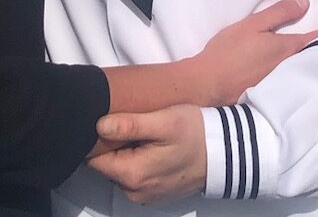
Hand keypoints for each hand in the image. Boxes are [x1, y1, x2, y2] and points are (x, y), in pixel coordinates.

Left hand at [88, 105, 205, 204]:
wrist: (225, 152)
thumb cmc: (194, 133)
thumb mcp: (163, 121)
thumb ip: (129, 124)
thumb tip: (99, 125)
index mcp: (132, 175)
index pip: (93, 158)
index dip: (98, 138)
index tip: (113, 123)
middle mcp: (134, 192)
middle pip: (105, 165)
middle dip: (113, 145)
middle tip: (134, 126)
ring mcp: (144, 196)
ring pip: (118, 170)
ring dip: (126, 153)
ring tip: (145, 134)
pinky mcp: (153, 193)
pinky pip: (134, 176)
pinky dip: (138, 161)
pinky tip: (152, 147)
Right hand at [189, 0, 317, 105]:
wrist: (208, 84)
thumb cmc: (229, 51)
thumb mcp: (253, 25)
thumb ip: (279, 13)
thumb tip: (305, 2)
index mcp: (286, 50)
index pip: (314, 39)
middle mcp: (288, 68)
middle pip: (310, 56)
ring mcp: (279, 83)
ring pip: (299, 69)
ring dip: (307, 62)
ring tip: (316, 56)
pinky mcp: (268, 93)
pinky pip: (288, 80)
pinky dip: (294, 74)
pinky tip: (291, 73)